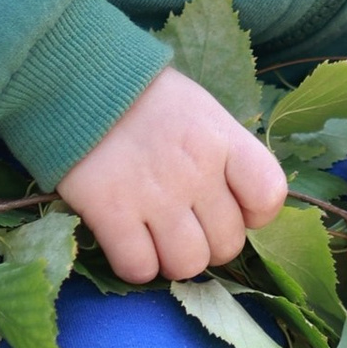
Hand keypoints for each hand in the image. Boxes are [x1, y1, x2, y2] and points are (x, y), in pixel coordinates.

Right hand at [59, 68, 288, 284]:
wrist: (77, 79)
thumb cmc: (142, 97)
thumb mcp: (199, 110)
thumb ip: (224, 154)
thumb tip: (238, 203)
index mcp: (222, 139)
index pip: (268, 197)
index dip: (254, 214)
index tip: (230, 206)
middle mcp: (196, 170)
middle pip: (228, 244)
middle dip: (208, 242)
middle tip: (185, 224)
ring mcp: (155, 195)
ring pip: (188, 265)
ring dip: (173, 259)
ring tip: (157, 237)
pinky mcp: (110, 212)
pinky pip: (139, 269)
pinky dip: (136, 265)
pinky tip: (128, 242)